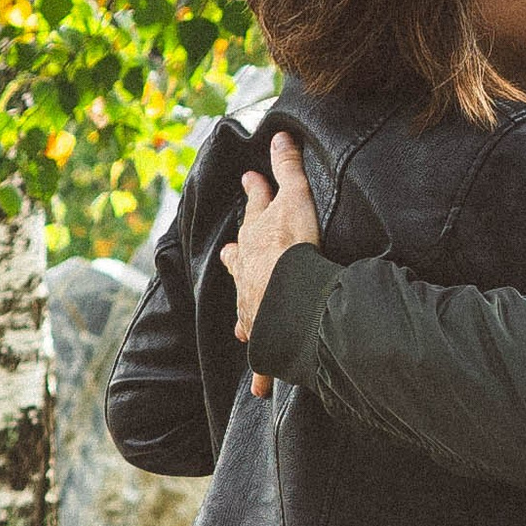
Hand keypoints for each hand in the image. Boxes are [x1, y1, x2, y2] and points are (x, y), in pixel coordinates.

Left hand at [223, 129, 322, 398]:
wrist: (289, 297)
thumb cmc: (293, 249)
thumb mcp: (294, 200)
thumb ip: (288, 168)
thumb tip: (279, 133)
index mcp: (257, 240)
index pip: (255, 211)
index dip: (255, 194)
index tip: (250, 182)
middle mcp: (249, 275)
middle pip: (239, 260)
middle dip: (236, 256)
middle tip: (230, 253)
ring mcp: (255, 308)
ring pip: (246, 312)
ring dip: (246, 319)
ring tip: (241, 327)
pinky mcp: (266, 339)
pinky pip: (265, 362)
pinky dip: (263, 375)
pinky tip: (261, 392)